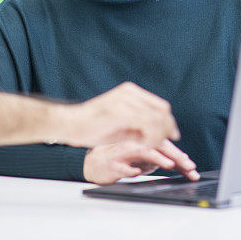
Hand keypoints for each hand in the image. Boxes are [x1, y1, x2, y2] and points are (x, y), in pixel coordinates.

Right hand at [56, 82, 180, 147]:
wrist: (69, 123)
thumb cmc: (91, 125)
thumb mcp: (119, 122)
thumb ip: (137, 124)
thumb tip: (157, 133)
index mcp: (130, 92)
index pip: (159, 105)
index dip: (168, 122)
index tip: (172, 135)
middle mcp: (129, 93)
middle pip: (161, 111)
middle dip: (168, 129)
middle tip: (169, 144)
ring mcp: (125, 101)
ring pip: (156, 119)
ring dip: (159, 136)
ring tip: (154, 148)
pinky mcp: (121, 113)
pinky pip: (146, 125)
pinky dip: (150, 138)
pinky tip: (145, 147)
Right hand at [84, 139, 200, 184]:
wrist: (93, 163)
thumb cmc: (119, 159)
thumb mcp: (141, 159)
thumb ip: (157, 158)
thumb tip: (179, 162)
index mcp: (143, 140)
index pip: (165, 146)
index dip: (179, 156)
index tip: (191, 167)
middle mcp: (135, 142)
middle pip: (158, 146)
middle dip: (175, 157)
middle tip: (189, 167)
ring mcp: (124, 151)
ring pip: (142, 151)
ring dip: (157, 158)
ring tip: (170, 165)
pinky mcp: (112, 162)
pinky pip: (123, 166)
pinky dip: (131, 170)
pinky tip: (137, 172)